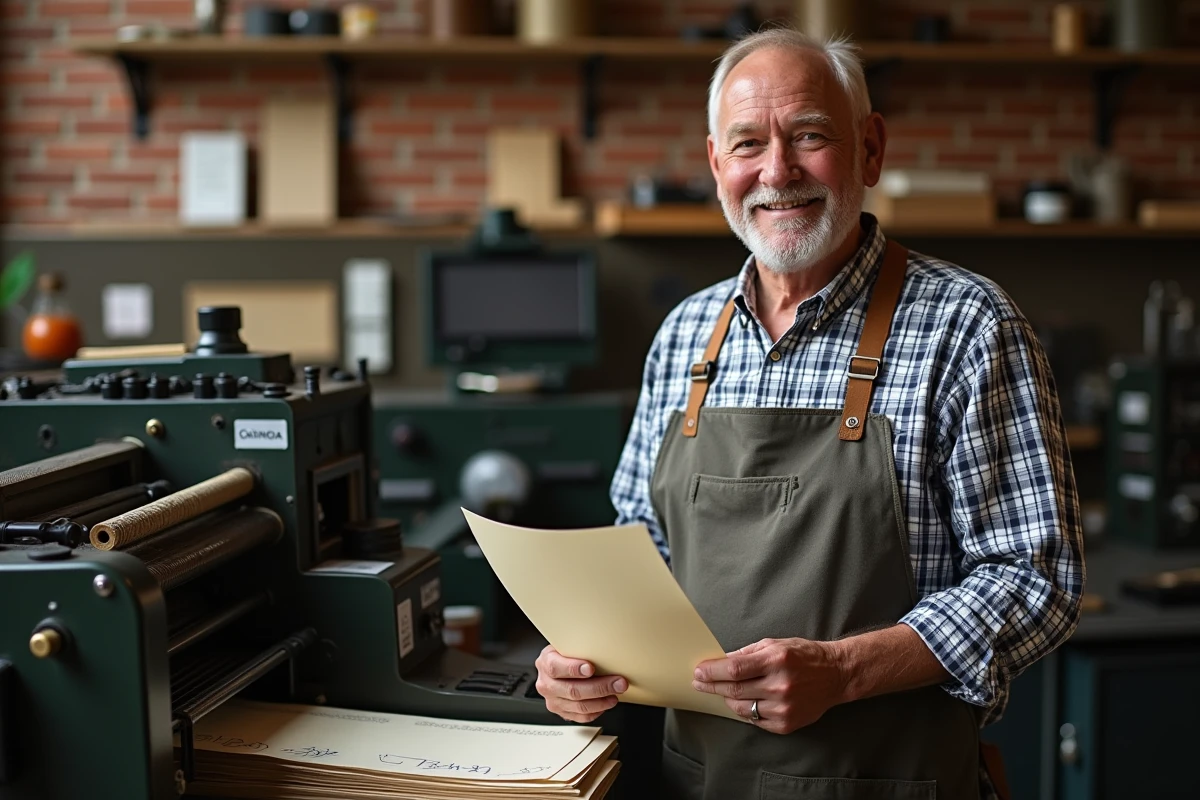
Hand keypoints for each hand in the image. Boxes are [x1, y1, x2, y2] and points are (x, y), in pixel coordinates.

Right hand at [534, 645, 627, 723]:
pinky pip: (581, 717)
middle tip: (618, 683)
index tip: (591, 668)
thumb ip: (579, 648)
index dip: (574, 669)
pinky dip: (596, 711)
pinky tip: (606, 703)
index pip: (555, 667)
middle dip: (599, 687)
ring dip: (601, 702)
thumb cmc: (564, 654)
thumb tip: (604, 650)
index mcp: (545, 663)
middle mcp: (546, 684)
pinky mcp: (562, 712)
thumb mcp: (567, 644)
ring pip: (579, 706)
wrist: (555, 666)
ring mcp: (553, 700)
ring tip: (615, 694)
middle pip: (572, 690)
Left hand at [692, 637, 847, 733]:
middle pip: (734, 690)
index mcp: (776, 661)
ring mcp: (784, 707)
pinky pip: (755, 721)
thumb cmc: (803, 656)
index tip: (698, 672)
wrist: (835, 675)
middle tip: (699, 682)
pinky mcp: (787, 724)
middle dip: (712, 686)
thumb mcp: (774, 644)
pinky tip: (745, 702)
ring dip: (727, 699)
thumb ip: (747, 654)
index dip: (712, 672)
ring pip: (742, 708)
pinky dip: (746, 711)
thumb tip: (720, 662)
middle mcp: (780, 685)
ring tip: (723, 691)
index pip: (734, 669)